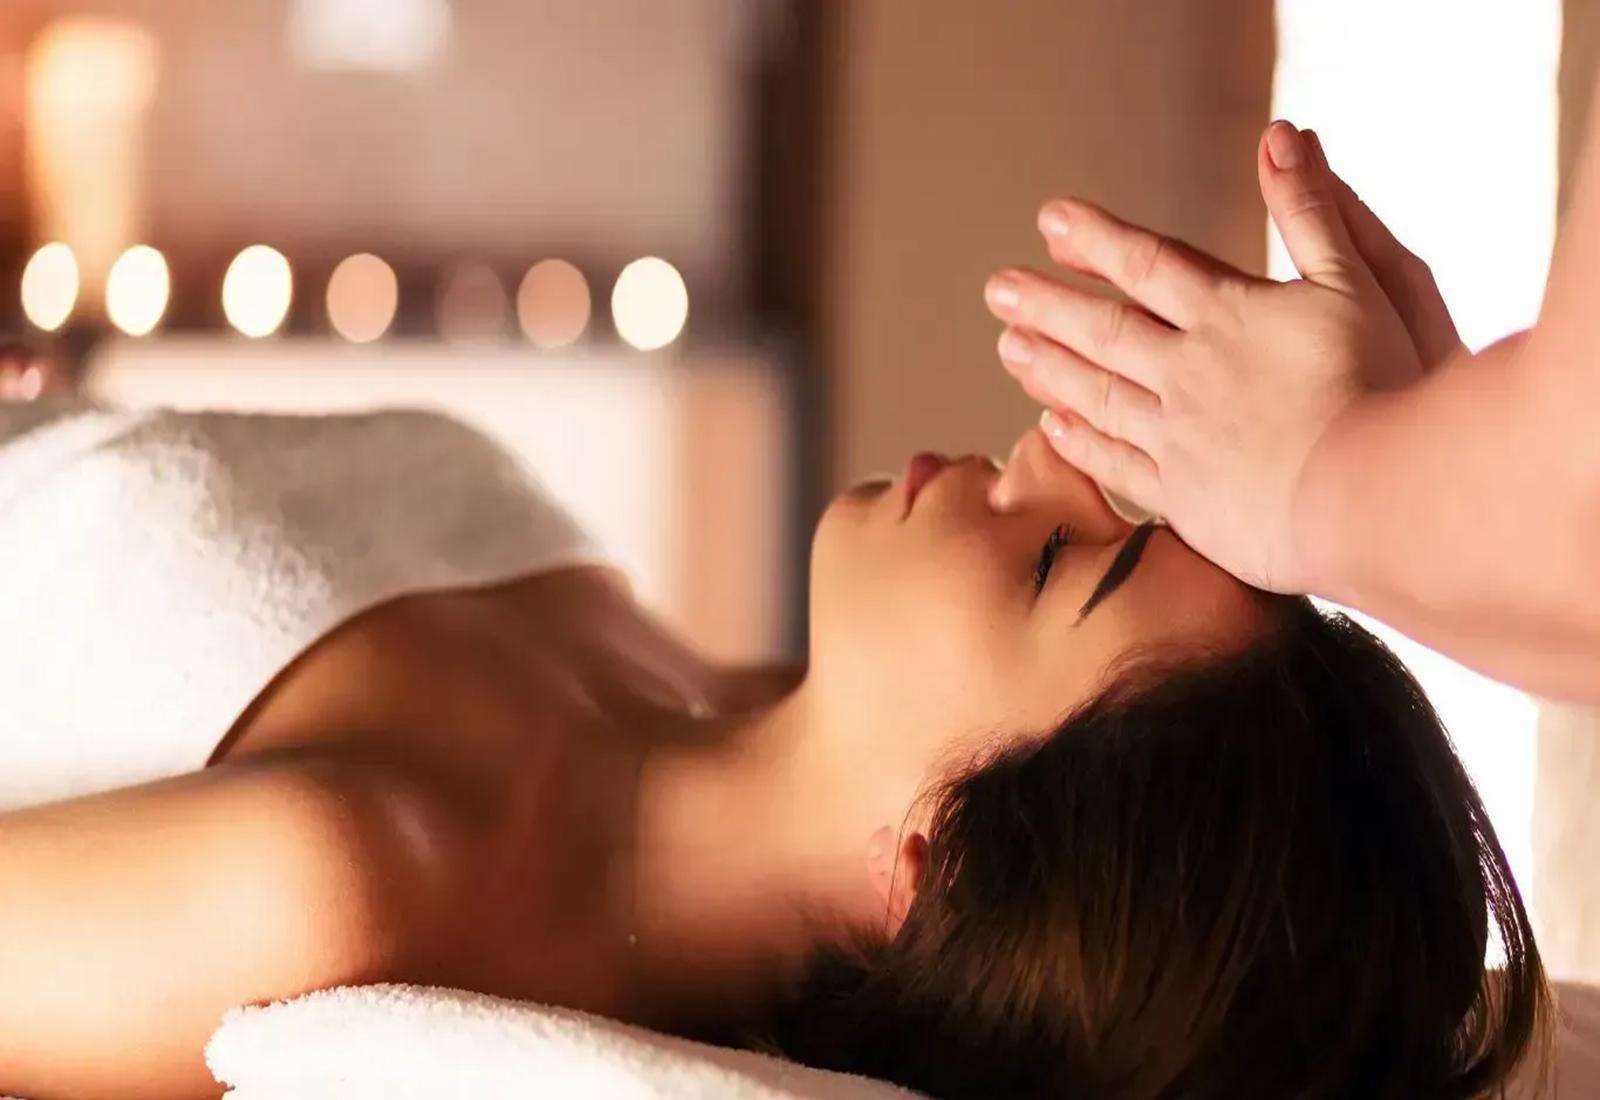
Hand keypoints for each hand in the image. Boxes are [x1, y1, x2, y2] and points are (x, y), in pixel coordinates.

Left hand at [984, 121, 1434, 591]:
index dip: (1097, 240)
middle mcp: (1188, 371)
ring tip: (1007, 348)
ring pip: (1096, 394)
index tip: (1050, 222)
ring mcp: (1178, 437)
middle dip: (1047, 304)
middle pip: (1103, 329)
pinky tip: (1049, 429)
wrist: (1371, 496)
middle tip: (998, 289)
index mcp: (1228, 314)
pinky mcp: (1183, 498)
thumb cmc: (1385, 386)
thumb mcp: (1362, 279)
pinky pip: (1116, 464)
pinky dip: (1078, 443)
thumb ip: (1313, 209)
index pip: (1147, 264)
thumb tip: (1281, 134)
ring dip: (1047, 368)